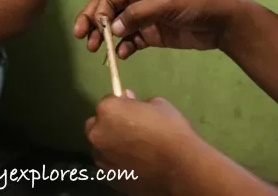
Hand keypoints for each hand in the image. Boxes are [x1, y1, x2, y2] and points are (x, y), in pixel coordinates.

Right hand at [73, 0, 247, 58]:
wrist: (223, 21)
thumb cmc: (197, 2)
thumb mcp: (166, 3)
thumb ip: (138, 15)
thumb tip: (113, 28)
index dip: (97, 12)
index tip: (91, 28)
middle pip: (108, 10)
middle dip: (94, 24)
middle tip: (84, 39)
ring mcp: (145, 17)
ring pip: (117, 27)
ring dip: (106, 38)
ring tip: (97, 50)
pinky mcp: (153, 34)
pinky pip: (131, 40)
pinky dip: (124, 47)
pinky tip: (122, 55)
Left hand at [86, 91, 200, 194]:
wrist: (181, 167)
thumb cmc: (170, 130)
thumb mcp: (158, 105)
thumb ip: (137, 102)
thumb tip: (128, 100)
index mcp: (107, 111)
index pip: (107, 102)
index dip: (120, 105)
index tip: (131, 110)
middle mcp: (98, 134)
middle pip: (96, 125)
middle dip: (108, 125)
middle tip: (129, 130)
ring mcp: (102, 159)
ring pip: (101, 147)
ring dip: (111, 145)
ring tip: (133, 150)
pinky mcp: (110, 177)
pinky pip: (110, 165)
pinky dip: (118, 163)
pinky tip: (135, 164)